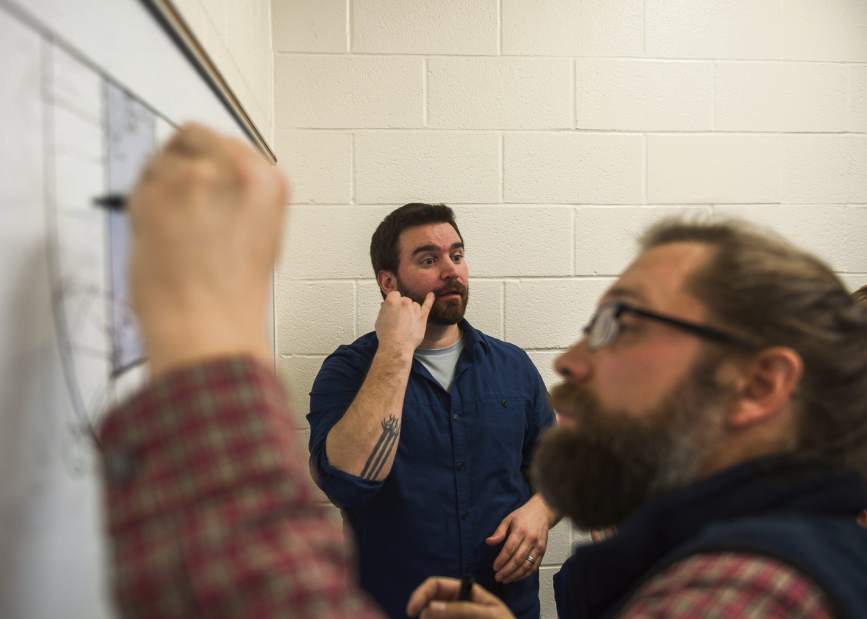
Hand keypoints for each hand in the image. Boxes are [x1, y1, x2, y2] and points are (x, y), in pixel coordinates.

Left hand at [128, 123, 287, 376]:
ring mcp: (193, 176)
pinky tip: (157, 234)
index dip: (213, 163)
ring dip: (162, 185)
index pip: (234, 146)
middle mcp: (236, 169)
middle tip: (180, 199)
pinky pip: (141, 183)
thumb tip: (210, 178)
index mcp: (270, 183)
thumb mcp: (261, 236)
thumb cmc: (233, 297)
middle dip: (185, 162)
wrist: (208, 328)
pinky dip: (142, 203)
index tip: (204, 180)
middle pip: (196, 136)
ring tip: (172, 227)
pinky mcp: (154, 191)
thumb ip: (240, 199)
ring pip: (164, 158)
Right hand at [375, 291, 434, 354]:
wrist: (396, 346)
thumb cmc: (387, 335)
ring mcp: (414, 309)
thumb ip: (384, 310)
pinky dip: (430, 300)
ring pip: (414, 305)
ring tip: (406, 323)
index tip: (393, 309)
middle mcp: (404, 303)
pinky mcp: (422, 317)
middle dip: (402, 308)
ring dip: (411, 311)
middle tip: (398, 320)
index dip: (393, 303)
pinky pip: (427, 306)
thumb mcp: (379, 320)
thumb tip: (385, 305)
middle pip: (405, 300)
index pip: (394, 295)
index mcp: (393, 300)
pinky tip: (431, 295)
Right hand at [406, 577, 513, 618]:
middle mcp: (457, 604)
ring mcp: (455, 616)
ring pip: (433, 616)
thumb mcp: (489, 615)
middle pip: (430, 604)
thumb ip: (462, 609)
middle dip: (424, 613)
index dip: (421, 594)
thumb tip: (430, 608)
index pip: (436, 585)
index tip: (412, 612)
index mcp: (465, 592)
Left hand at [485, 494, 555, 582]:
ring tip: (505, 580)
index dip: (501, 560)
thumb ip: (499, 532)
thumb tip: (488, 542)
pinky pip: (534, 566)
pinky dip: (525, 574)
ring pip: (527, 566)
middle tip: (498, 577)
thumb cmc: (523, 515)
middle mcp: (531, 540)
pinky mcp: (543, 552)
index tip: (494, 567)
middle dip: (507, 571)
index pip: (510, 549)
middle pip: (518, 560)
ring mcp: (538, 547)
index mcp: (520, 530)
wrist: (542, 512)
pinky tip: (516, 577)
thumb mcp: (508, 519)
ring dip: (515, 575)